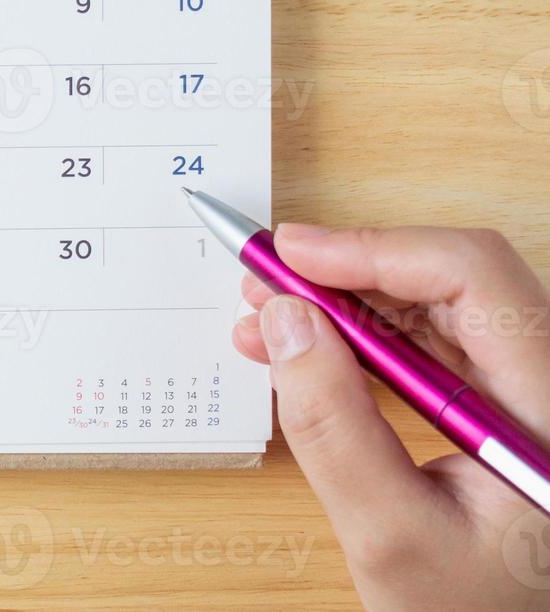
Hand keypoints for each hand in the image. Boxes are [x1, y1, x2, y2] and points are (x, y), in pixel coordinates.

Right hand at [235, 223, 549, 610]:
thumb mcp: (388, 535)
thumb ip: (333, 426)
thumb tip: (285, 320)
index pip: (475, 280)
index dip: (376, 250)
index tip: (290, 254)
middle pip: (455, 282)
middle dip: (348, 270)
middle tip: (262, 275)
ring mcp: (529, 397)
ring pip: (437, 307)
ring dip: (345, 301)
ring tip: (265, 314)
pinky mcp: (499, 411)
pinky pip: (431, 346)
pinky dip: (361, 338)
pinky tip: (301, 349)